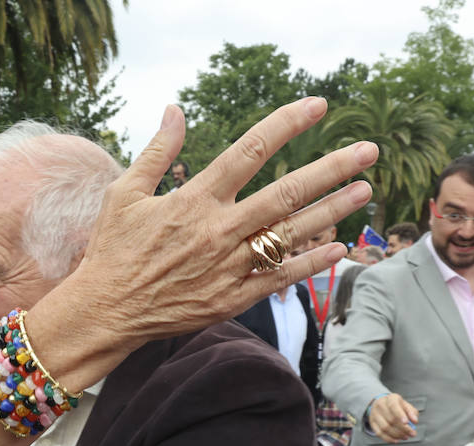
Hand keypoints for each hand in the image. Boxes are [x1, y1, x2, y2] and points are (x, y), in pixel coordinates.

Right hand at [74, 99, 376, 345]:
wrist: (105, 311)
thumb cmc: (112, 249)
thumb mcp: (124, 193)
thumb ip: (157, 151)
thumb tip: (176, 110)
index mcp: (194, 200)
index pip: (249, 151)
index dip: (286, 124)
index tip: (317, 106)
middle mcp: (217, 230)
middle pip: (286, 192)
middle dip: (331, 168)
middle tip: (368, 150)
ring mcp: (227, 266)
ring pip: (290, 234)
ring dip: (332, 211)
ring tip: (364, 191)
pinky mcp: (230, 298)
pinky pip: (279, 278)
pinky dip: (310, 263)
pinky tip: (338, 248)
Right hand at [368, 393, 418, 442]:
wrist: (382, 405)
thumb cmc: (397, 406)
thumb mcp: (406, 405)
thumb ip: (412, 412)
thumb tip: (414, 421)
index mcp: (391, 398)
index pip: (394, 406)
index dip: (400, 415)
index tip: (406, 422)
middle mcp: (380, 405)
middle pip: (391, 419)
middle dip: (403, 428)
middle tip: (412, 434)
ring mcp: (375, 415)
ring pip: (385, 428)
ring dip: (397, 435)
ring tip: (405, 437)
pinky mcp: (372, 423)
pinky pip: (379, 433)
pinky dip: (389, 439)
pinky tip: (396, 440)